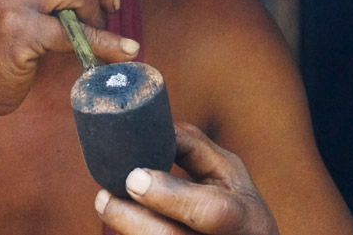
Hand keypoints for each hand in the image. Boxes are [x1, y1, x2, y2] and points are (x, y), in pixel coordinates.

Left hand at [95, 123, 278, 234]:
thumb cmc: (234, 199)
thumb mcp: (226, 171)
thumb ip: (191, 146)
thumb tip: (147, 128)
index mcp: (248, 219)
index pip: (212, 212)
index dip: (168, 195)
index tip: (133, 178)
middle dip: (128, 217)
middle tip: (103, 197)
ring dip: (124, 227)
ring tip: (108, 204)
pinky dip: (131, 231)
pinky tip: (124, 220)